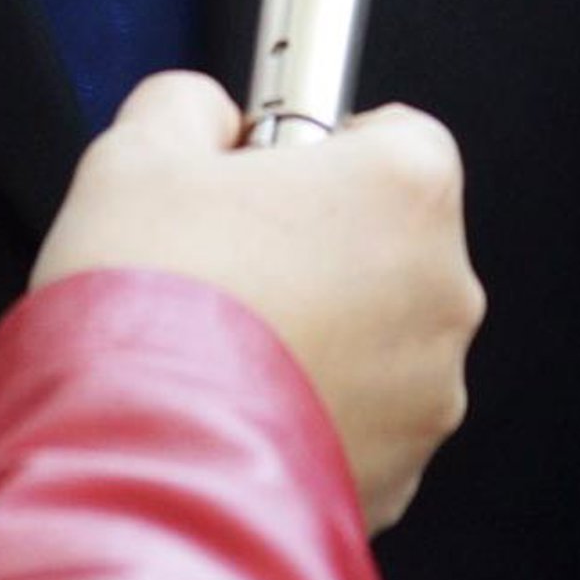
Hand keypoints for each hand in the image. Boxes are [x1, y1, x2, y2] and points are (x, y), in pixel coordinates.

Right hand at [31, 75, 483, 532]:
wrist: (144, 469)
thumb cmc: (153, 301)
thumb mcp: (139, 151)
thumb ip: (188, 105)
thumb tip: (206, 118)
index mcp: (403, 188)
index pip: (397, 132)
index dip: (322, 142)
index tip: (267, 165)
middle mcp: (441, 288)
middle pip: (389, 234)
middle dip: (318, 236)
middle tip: (228, 250)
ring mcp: (429, 392)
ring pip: (378, 329)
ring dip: (321, 323)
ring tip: (222, 336)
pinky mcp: (403, 475)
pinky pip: (364, 413)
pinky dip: (315, 402)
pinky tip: (237, 401)